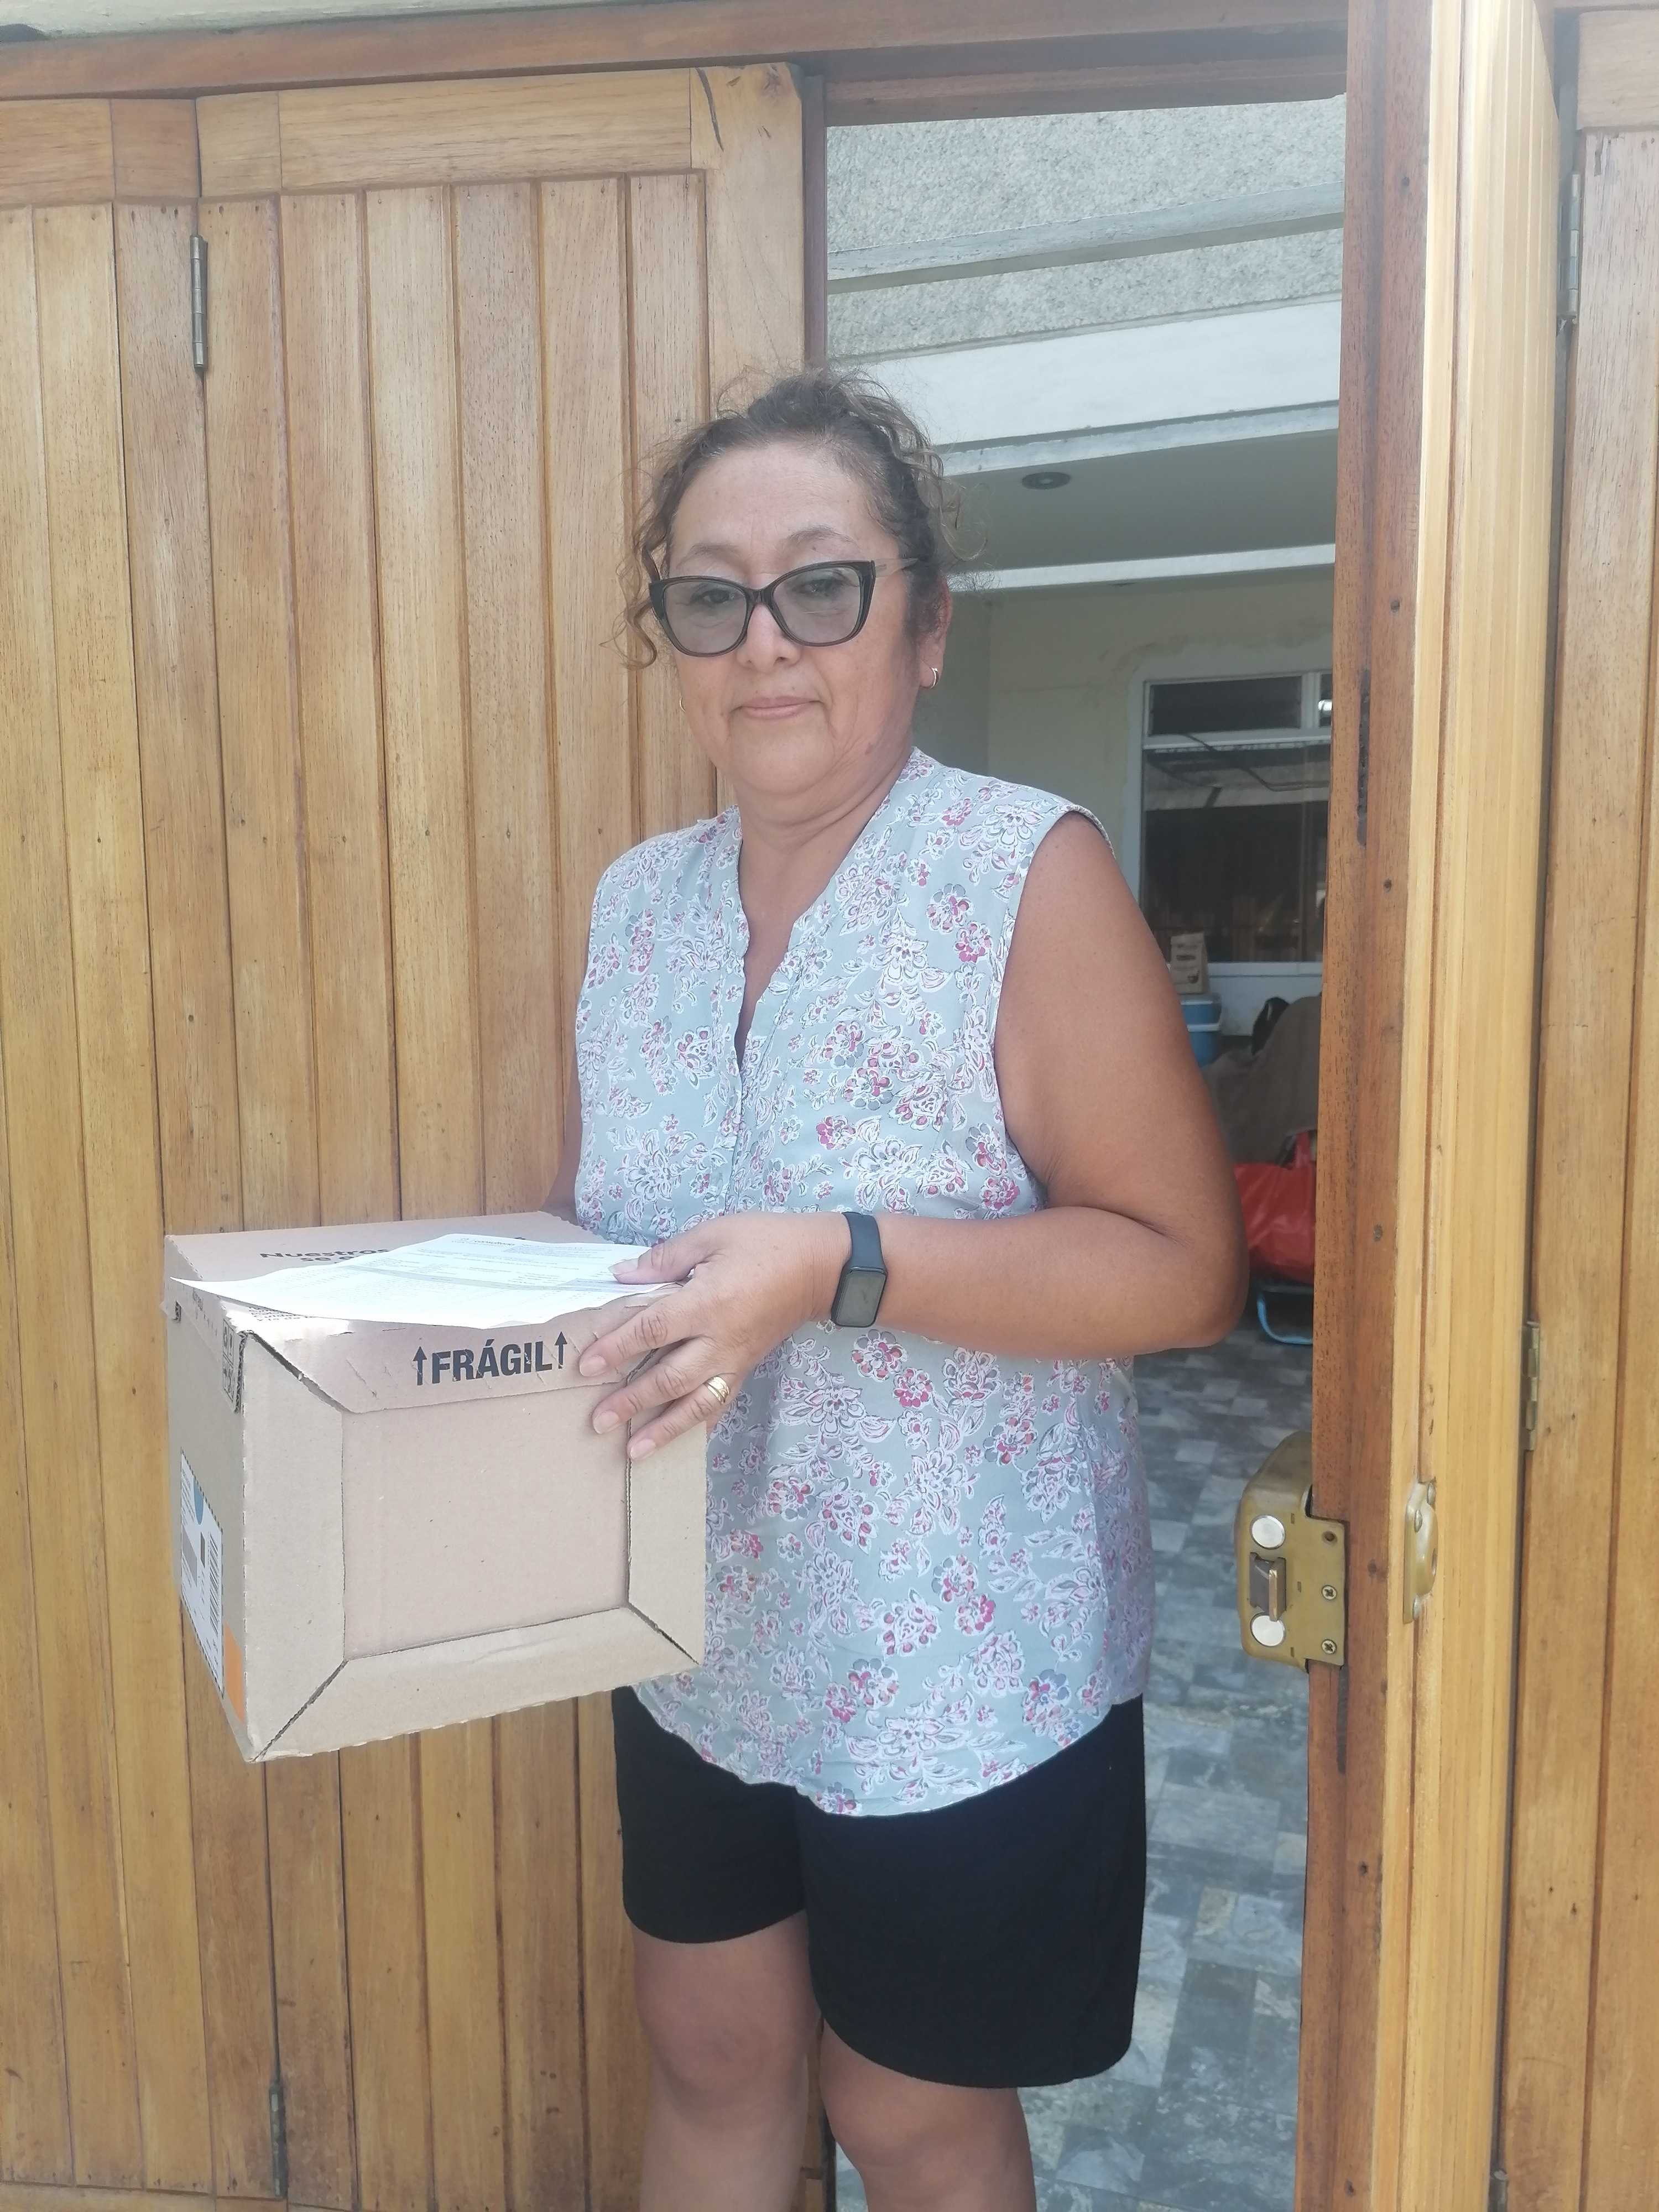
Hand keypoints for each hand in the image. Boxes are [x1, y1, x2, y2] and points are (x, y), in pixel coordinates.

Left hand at [578, 1211, 849, 1458]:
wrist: (821, 1266)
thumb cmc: (765, 1242)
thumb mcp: (713, 1234)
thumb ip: (666, 1257)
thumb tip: (622, 1276)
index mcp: (706, 1302)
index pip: (652, 1330)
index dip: (616, 1348)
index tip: (586, 1366)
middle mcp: (719, 1340)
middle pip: (668, 1378)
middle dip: (631, 1401)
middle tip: (597, 1421)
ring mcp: (735, 1359)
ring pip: (695, 1402)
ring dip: (662, 1429)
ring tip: (632, 1450)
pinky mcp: (747, 1368)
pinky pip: (721, 1403)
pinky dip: (699, 1425)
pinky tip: (681, 1442)